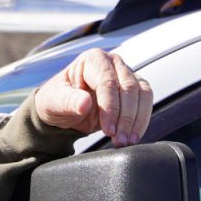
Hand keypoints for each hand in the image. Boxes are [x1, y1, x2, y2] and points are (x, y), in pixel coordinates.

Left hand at [34, 48, 154, 146]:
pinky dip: (142, 120)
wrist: (62, 108)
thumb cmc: (57, 100)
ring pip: (142, 94)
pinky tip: (133, 136)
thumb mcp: (54, 102)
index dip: (110, 108)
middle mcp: (112, 62)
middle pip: (128, 88)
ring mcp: (126, 74)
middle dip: (125, 117)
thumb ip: (68, 101)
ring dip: (137, 120)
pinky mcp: (134, 88)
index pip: (108, 82)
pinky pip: (146, 102)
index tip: (108, 130)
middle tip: (119, 140)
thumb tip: (85, 104)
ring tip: (126, 141)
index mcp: (92, 59)